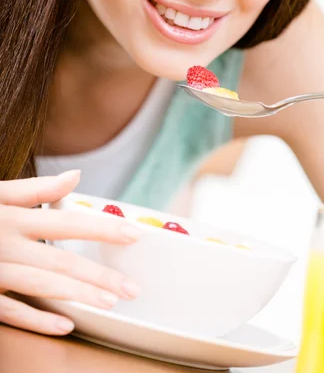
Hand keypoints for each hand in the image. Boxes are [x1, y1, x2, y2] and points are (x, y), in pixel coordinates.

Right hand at [0, 170, 140, 334]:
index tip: (134, 235)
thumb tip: (76, 176)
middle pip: (61, 261)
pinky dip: (37, 318)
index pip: (67, 223)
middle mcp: (7, 244)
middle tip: (133, 288)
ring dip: (78, 296)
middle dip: (100, 275)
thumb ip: (36, 187)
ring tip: (111, 304)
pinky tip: (65, 324)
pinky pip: (9, 311)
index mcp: (14, 217)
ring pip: (42, 286)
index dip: (102, 229)